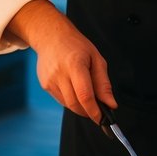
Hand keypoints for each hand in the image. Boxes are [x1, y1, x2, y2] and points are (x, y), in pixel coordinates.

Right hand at [7, 0, 114, 121]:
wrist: (51, 37)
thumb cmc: (76, 46)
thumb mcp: (96, 59)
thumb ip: (104, 83)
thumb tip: (111, 104)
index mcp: (75, 65)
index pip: (85, 95)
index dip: (94, 111)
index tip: (102, 118)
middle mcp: (60, 74)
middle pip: (75, 104)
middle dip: (88, 112)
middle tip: (98, 111)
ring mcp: (50, 80)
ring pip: (68, 105)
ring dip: (80, 107)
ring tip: (87, 95)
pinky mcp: (45, 85)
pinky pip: (61, 100)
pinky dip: (71, 100)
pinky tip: (74, 88)